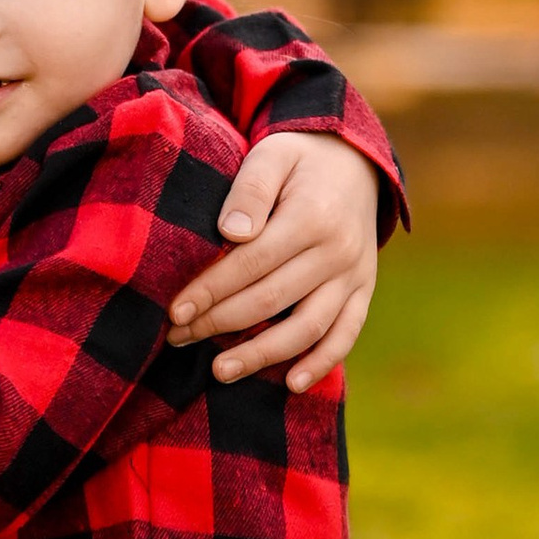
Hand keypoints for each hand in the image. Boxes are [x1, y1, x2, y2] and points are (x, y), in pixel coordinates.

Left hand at [168, 130, 381, 390]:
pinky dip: (322, 362)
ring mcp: (355, 274)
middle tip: (177, 338)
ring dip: (262, 354)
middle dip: (219, 323)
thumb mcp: (272, 155)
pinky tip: (290, 384)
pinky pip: (346, 334)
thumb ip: (250, 189)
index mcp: (312, 216)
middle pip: (271, 299)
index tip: (175, 311)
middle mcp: (338, 251)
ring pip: (308, 327)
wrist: (355, 161)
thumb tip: (231, 233)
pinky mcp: (364, 290)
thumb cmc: (298, 159)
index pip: (251, 263)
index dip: (211, 290)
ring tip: (219, 371)